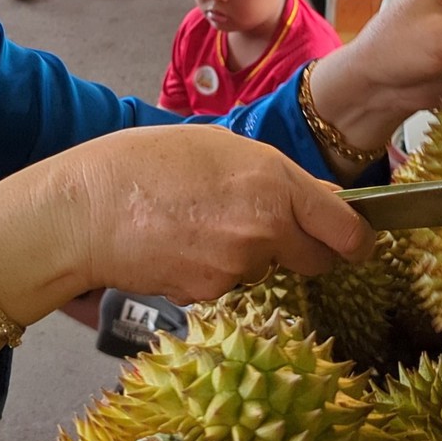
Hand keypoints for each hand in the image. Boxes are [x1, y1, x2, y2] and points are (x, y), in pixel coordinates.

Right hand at [0, 126, 373, 316]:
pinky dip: (215, 269)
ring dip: (251, 254)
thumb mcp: (218, 145)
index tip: (358, 242)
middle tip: (272, 228)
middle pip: (316, 260)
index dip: (357, 239)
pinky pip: (229, 283)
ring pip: (266, 269)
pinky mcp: (209, 295)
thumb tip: (320, 200)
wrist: (82, 210)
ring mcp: (237, 268)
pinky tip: (182, 244)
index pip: (344, 228)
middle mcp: (265, 230)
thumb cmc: (143, 163)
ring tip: (203, 224)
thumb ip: (274, 175)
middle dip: (306, 249)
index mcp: (273, 182)